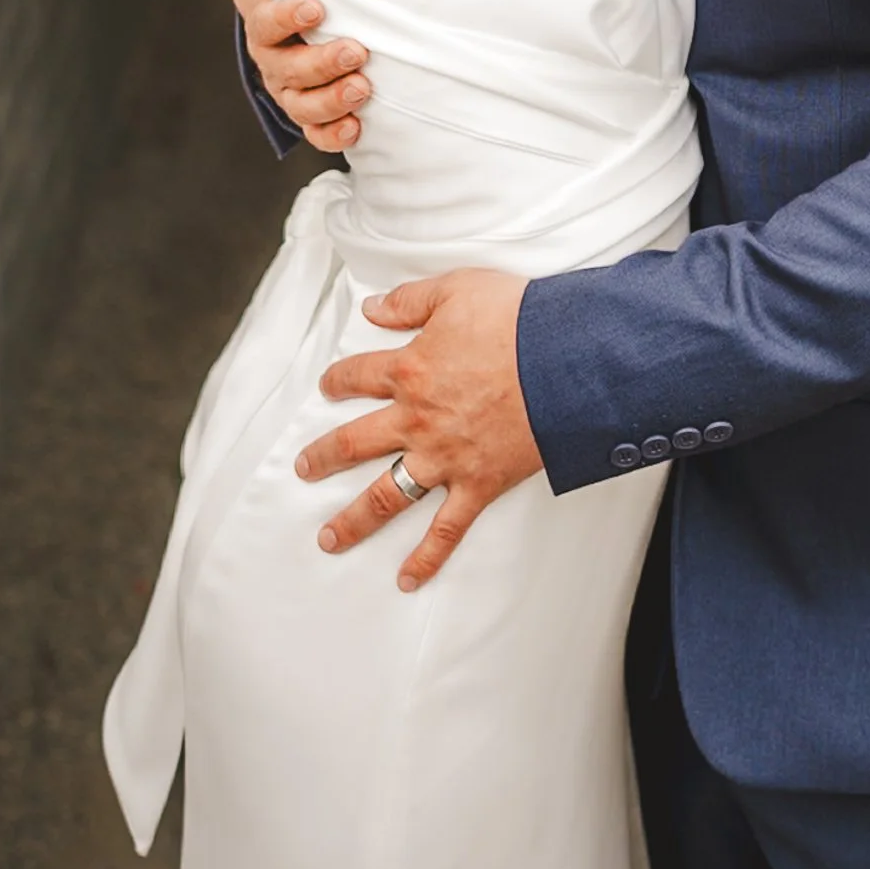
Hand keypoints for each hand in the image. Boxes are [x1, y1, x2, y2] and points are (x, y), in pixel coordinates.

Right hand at [200, 0, 373, 150]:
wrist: (303, 31)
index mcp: (263, 23)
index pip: (264, 23)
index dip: (286, 17)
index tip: (317, 8)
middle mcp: (273, 61)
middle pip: (288, 69)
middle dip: (321, 63)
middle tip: (356, 50)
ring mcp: (291, 92)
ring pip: (303, 106)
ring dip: (332, 100)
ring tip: (363, 87)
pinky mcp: (312, 117)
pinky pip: (317, 134)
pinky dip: (334, 134)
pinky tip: (356, 126)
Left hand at [294, 270, 539, 589]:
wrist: (566, 360)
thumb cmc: (517, 320)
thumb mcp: (457, 289)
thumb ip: (409, 301)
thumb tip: (372, 308)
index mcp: (408, 370)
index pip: (356, 376)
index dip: (337, 380)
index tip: (327, 387)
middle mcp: (415, 420)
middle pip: (353, 443)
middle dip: (323, 458)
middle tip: (304, 469)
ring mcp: (443, 458)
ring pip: (385, 496)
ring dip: (353, 519)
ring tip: (329, 537)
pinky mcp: (476, 485)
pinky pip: (445, 530)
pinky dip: (426, 558)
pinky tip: (406, 579)